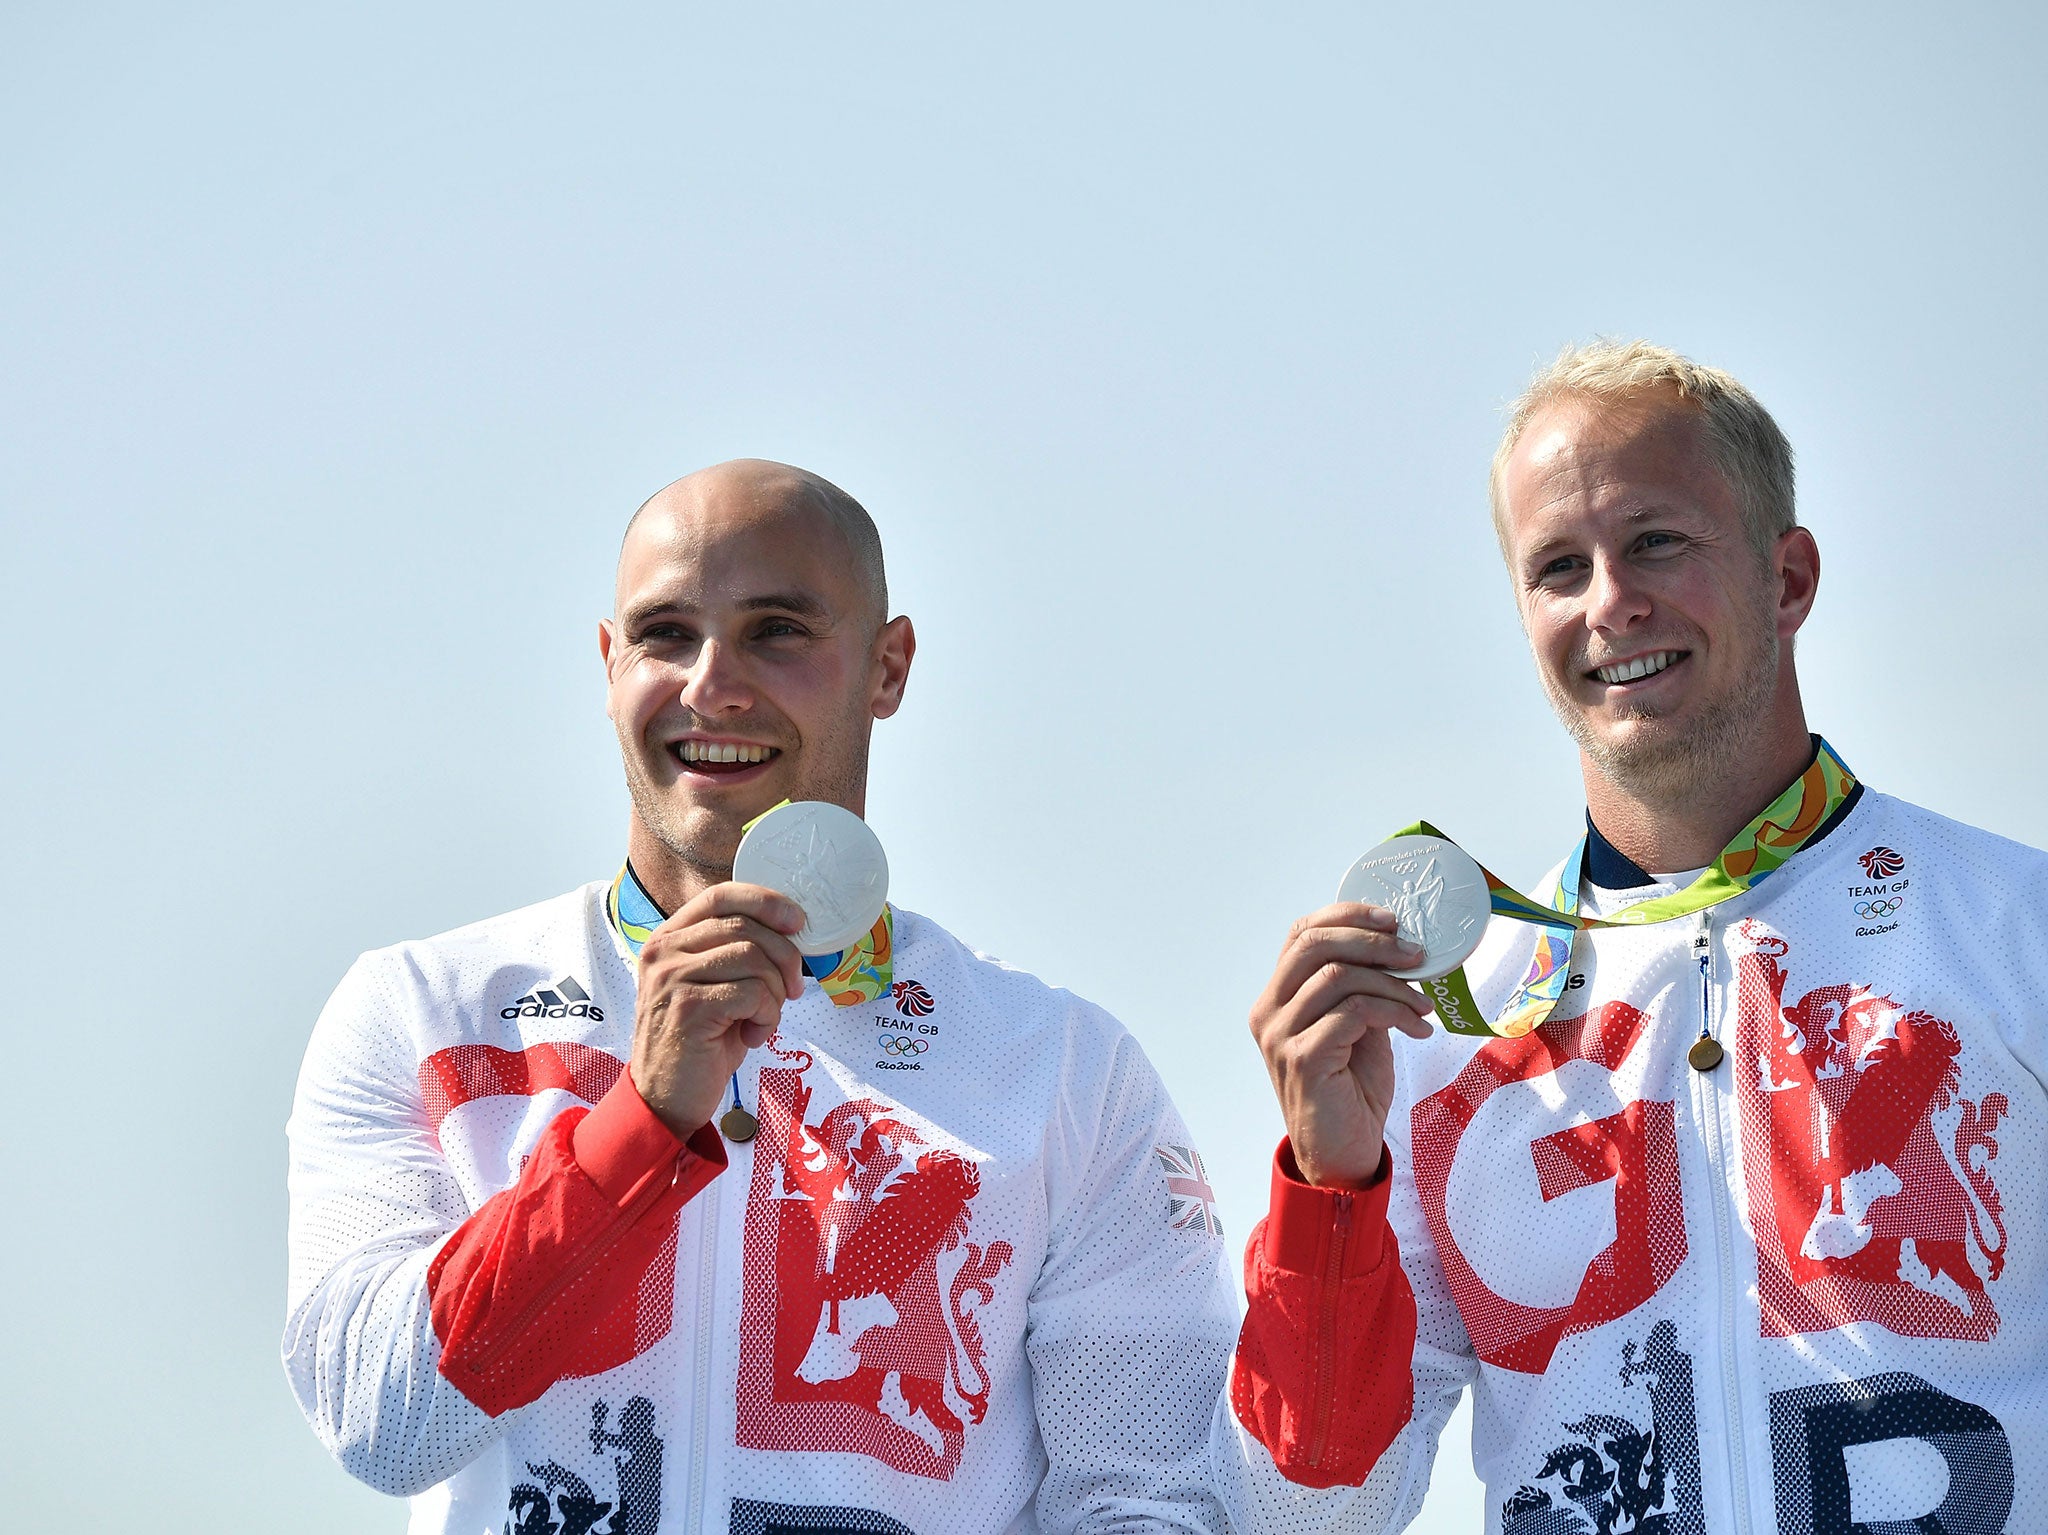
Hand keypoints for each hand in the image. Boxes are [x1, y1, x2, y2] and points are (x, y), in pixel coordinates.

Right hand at [628, 883, 806, 1136]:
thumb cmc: (699, 1043)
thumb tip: (792, 931)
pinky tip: (754, 1035)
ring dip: (776, 992)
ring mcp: (672, 977)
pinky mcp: (688, 1006)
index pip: (721, 895)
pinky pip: (753, 992)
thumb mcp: (715, 987)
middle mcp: (664, 951)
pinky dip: (768, 1015)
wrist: (665, 1100)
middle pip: (745, 926)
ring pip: (753, 958)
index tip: (798, 921)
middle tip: (792, 990)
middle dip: (784, 957)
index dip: (766, 901)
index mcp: (669, 938)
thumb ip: (738, 953)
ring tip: (763, 1019)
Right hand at [1250, 902, 1434, 1187]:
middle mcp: (1269, 1011)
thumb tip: (1398, 947)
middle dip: (1374, 942)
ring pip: (1338, 977)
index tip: (1394, 919)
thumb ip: (1361, 988)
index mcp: (1277, 996)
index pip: (1302, 933)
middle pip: (1315, 944)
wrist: (1340, 1156)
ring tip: (1423, 1004)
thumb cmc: (1350, 1090)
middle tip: (1417, 954)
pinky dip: (1392, 1013)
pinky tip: (1416, 1028)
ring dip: (1393, 984)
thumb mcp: (1356, 1027)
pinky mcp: (1303, 1059)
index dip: (1347, 916)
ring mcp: (1280, 1036)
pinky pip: (1352, 1014)